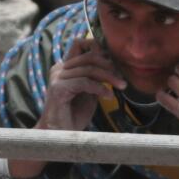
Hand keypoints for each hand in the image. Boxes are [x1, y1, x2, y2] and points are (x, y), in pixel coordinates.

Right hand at [9, 37, 125, 177]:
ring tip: (121, 86)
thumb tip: (112, 65)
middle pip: (89, 57)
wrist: (59, 135)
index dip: (98, 47)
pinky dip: (100, 88)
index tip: (114, 61)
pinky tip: (109, 96)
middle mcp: (59, 68)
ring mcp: (57, 77)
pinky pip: (84, 82)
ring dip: (109, 77)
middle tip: (122, 79)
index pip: (80, 44)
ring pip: (89, 69)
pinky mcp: (58, 88)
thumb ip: (95, 77)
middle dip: (109, 66)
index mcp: (65, 67)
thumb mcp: (89, 92)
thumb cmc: (74, 115)